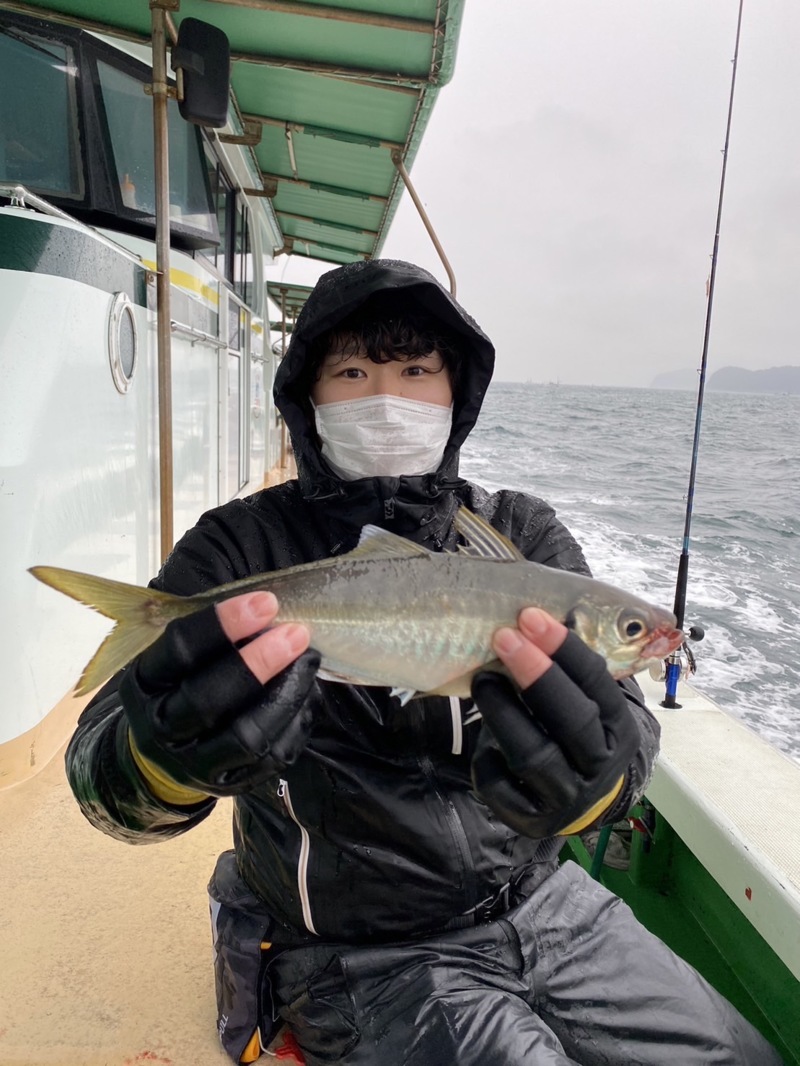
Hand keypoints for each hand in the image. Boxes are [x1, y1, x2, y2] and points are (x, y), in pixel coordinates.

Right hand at [120, 591, 319, 796]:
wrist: (166, 758)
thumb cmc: (182, 686)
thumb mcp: (176, 658)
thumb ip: (212, 633)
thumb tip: (268, 607)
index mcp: (144, 685)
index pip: (178, 650)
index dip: (223, 624)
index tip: (266, 603)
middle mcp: (161, 730)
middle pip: (207, 700)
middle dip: (257, 664)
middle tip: (295, 634)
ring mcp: (195, 765)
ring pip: (246, 736)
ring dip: (285, 694)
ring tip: (308, 660)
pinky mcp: (231, 785)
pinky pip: (273, 756)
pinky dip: (296, 719)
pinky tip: (306, 691)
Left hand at [470, 608, 639, 838]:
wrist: (581, 799)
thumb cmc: (575, 731)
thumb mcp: (586, 703)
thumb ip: (567, 669)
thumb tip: (532, 614)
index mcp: (620, 728)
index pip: (598, 683)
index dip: (565, 648)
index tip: (531, 616)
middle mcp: (599, 766)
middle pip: (572, 720)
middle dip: (535, 674)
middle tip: (503, 636)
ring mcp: (566, 797)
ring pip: (532, 754)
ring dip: (503, 709)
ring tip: (482, 678)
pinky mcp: (530, 819)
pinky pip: (500, 785)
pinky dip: (487, 756)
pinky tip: (485, 733)